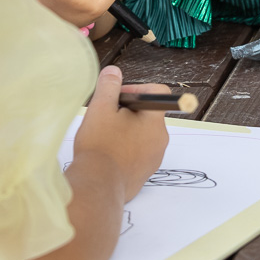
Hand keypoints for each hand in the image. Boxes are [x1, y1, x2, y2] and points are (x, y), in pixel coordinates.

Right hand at [74, 66, 168, 199]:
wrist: (98, 187)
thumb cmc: (100, 147)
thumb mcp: (100, 109)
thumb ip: (109, 87)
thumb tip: (114, 72)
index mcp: (155, 120)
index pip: (158, 92)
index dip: (137, 88)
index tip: (118, 97)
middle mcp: (161, 139)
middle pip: (148, 114)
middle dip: (127, 111)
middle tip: (105, 117)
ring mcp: (154, 158)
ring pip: (142, 135)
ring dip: (125, 131)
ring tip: (103, 137)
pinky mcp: (144, 174)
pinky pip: (138, 154)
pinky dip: (125, 150)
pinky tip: (106, 154)